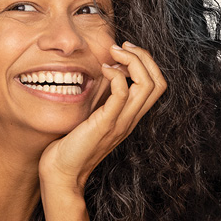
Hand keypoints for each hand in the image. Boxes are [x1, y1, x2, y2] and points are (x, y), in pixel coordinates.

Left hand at [38, 41, 166, 194]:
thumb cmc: (71, 144)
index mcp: (130, 116)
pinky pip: (122, 94)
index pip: (157, 84)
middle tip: (120, 47)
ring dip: (133, 60)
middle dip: (143, 56)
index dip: (146, 62)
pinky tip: (101, 70)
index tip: (123, 51)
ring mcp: (121, 122)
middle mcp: (131, 119)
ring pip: (147, 85)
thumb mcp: (92, 115)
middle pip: (158, 81)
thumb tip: (104, 71)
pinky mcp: (106, 124)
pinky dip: (116, 75)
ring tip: (113, 53)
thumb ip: (102, 97)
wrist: (62, 173)